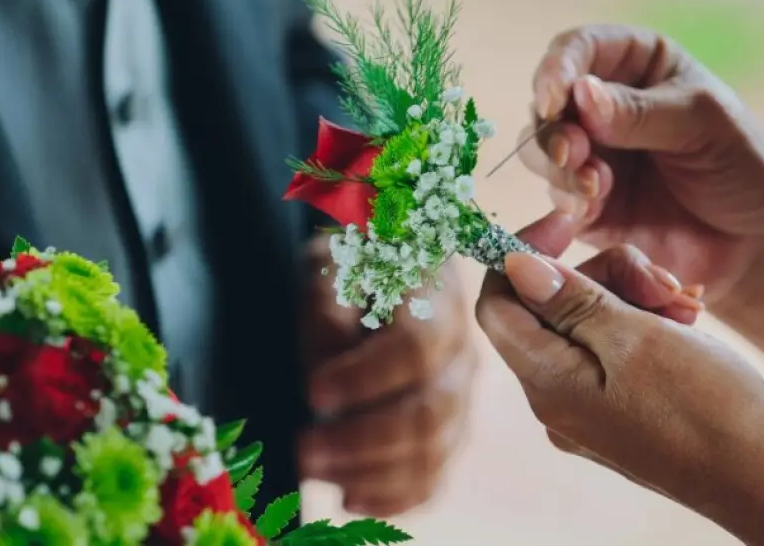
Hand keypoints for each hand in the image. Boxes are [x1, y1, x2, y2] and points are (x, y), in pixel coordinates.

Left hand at [298, 236, 475, 516]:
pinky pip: (433, 478)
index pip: (417, 348)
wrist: (381, 276)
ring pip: (433, 451)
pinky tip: (349, 498)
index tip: (313, 392)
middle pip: (430, 411)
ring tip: (313, 469)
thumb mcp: (331, 264)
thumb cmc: (352, 267)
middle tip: (302, 448)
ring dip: (369, 472)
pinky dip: (393, 498)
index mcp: (438, 300)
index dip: (366, 377)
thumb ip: (328, 301)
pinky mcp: (447, 434)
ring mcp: (460, 398)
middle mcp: (461, 353)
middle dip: (362, 439)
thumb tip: (328, 356)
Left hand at [475, 217, 763, 532]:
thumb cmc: (706, 408)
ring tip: (685, 305)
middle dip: (606, 275)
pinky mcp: (622, 412)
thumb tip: (513, 268)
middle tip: (662, 280)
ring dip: (635, 297)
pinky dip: (647, 325)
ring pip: (590, 323)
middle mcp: (558, 400)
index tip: (570, 223)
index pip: (497, 303)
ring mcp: (589, 410)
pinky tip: (687, 322)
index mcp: (548, 383)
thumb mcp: (636, 338)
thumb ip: (572, 301)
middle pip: (552, 307)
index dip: (522, 253)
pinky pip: (616, 351)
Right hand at [523, 24, 763, 304]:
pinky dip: (565, 198)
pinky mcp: (587, 204)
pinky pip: (555, 194)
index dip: (558, 67)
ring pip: (541, 147)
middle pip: (549, 99)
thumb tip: (579, 93)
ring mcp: (595, 155)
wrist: (759, 247)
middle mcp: (608, 105)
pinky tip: (591, 209)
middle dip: (553, 125)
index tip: (555, 96)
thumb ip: (640, 111)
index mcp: (641, 65)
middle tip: (573, 152)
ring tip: (591, 186)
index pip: (580, 47)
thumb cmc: (746, 170)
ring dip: (555, 163)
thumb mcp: (704, 125)